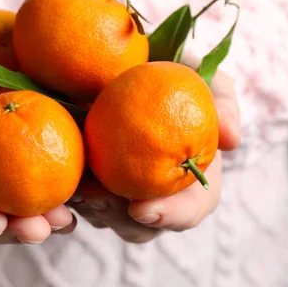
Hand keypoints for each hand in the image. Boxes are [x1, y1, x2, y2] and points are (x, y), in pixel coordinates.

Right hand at [0, 35, 75, 243]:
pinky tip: (95, 179)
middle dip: (20, 226)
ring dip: (54, 208)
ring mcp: (12, 151)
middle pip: (1, 208)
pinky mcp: (40, 127)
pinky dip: (77, 169)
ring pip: (34, 191)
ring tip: (71, 215)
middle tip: (41, 229)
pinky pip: (60, 151)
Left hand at [70, 65, 240, 243]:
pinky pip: (72, 199)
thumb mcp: (201, 72)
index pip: (189, 210)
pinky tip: (56, 179)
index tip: (142, 209)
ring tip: (76, 185)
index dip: (171, 217)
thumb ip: (222, 99)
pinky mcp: (83, 178)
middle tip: (99, 198)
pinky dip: (64, 195)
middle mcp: (150, 191)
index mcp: (186, 178)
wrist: (118, 59)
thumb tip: (231, 139)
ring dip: (88, 207)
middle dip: (119, 219)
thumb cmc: (168, 71)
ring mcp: (115, 190)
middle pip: (139, 227)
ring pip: (101, 218)